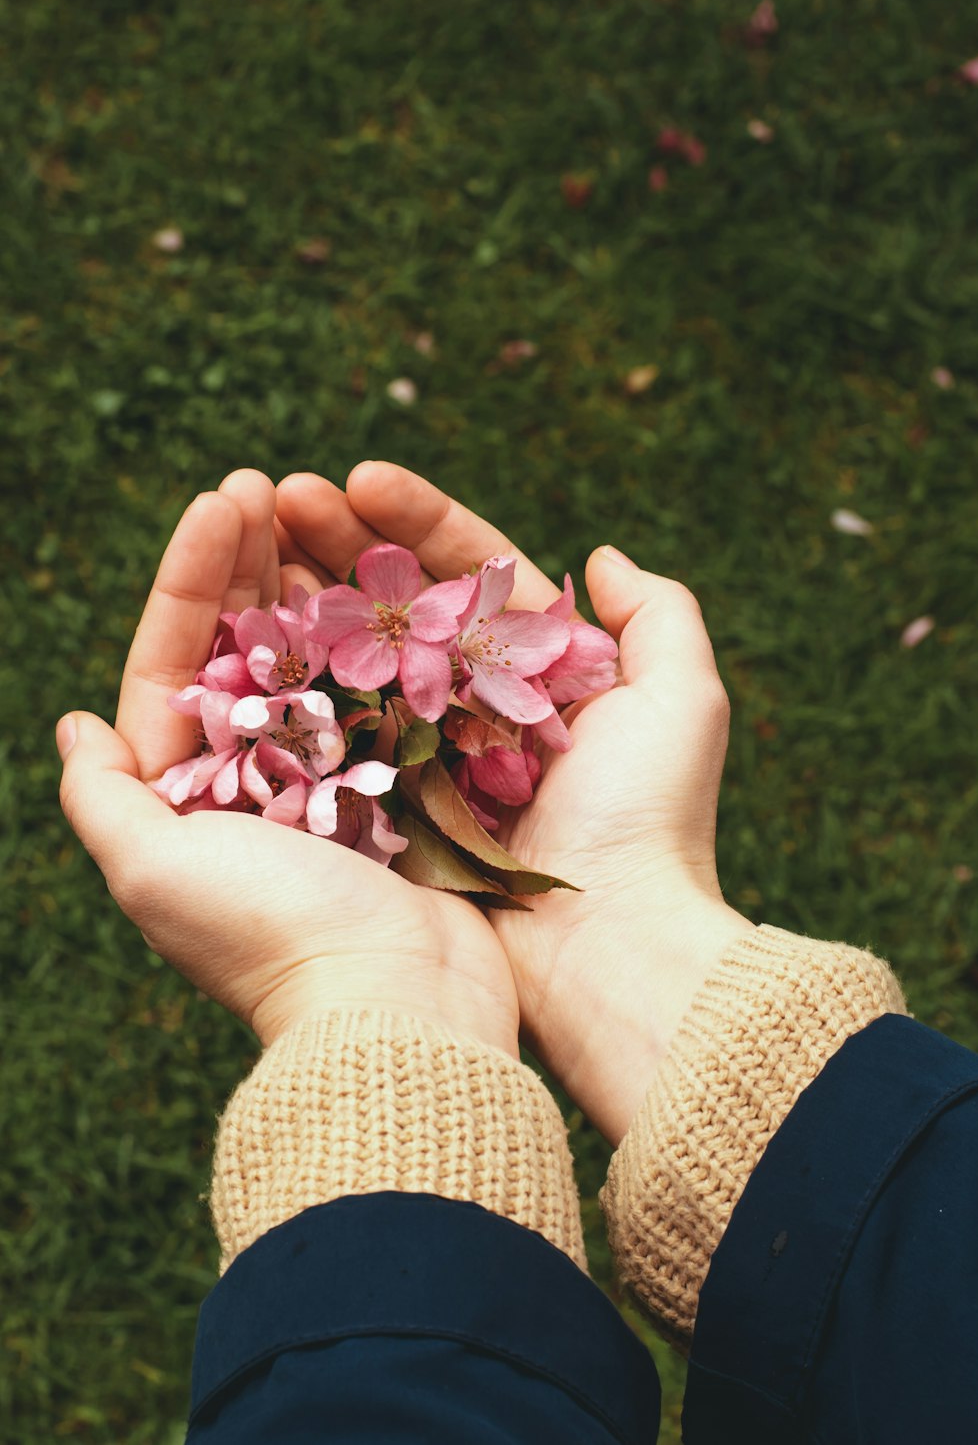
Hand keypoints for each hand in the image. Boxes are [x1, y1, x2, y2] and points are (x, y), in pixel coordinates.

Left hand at [57, 471, 518, 1057]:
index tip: (220, 499)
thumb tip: (73, 725)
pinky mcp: (399, 784)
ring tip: (323, 505)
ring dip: (313, 581)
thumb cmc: (269, 934)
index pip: (174, 661)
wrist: (397, 1002)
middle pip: (242, 646)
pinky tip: (388, 575)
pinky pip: (383, 690)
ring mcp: (333, 778)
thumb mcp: (154, 870)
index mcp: (189, 792)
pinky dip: (381, 632)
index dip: (190, 578)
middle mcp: (256, 779)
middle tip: (269, 482)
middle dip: (249, 563)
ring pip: (316, 657)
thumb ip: (103, 797)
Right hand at [276, 465, 752, 1141]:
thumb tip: (599, 554)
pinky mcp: (389, 802)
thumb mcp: (683, 701)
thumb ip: (657, 615)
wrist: (604, 949)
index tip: (355, 476)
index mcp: (542, 668)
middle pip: (400, 601)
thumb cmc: (645, 818)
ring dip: (305, 592)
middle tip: (277, 491)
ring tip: (248, 536)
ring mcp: (427, 752)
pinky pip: (335, 725)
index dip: (415, 518)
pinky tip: (250, 626)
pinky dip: (298, 676)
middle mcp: (477, 704)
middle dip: (342, 541)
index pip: (470, 569)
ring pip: (358, 654)